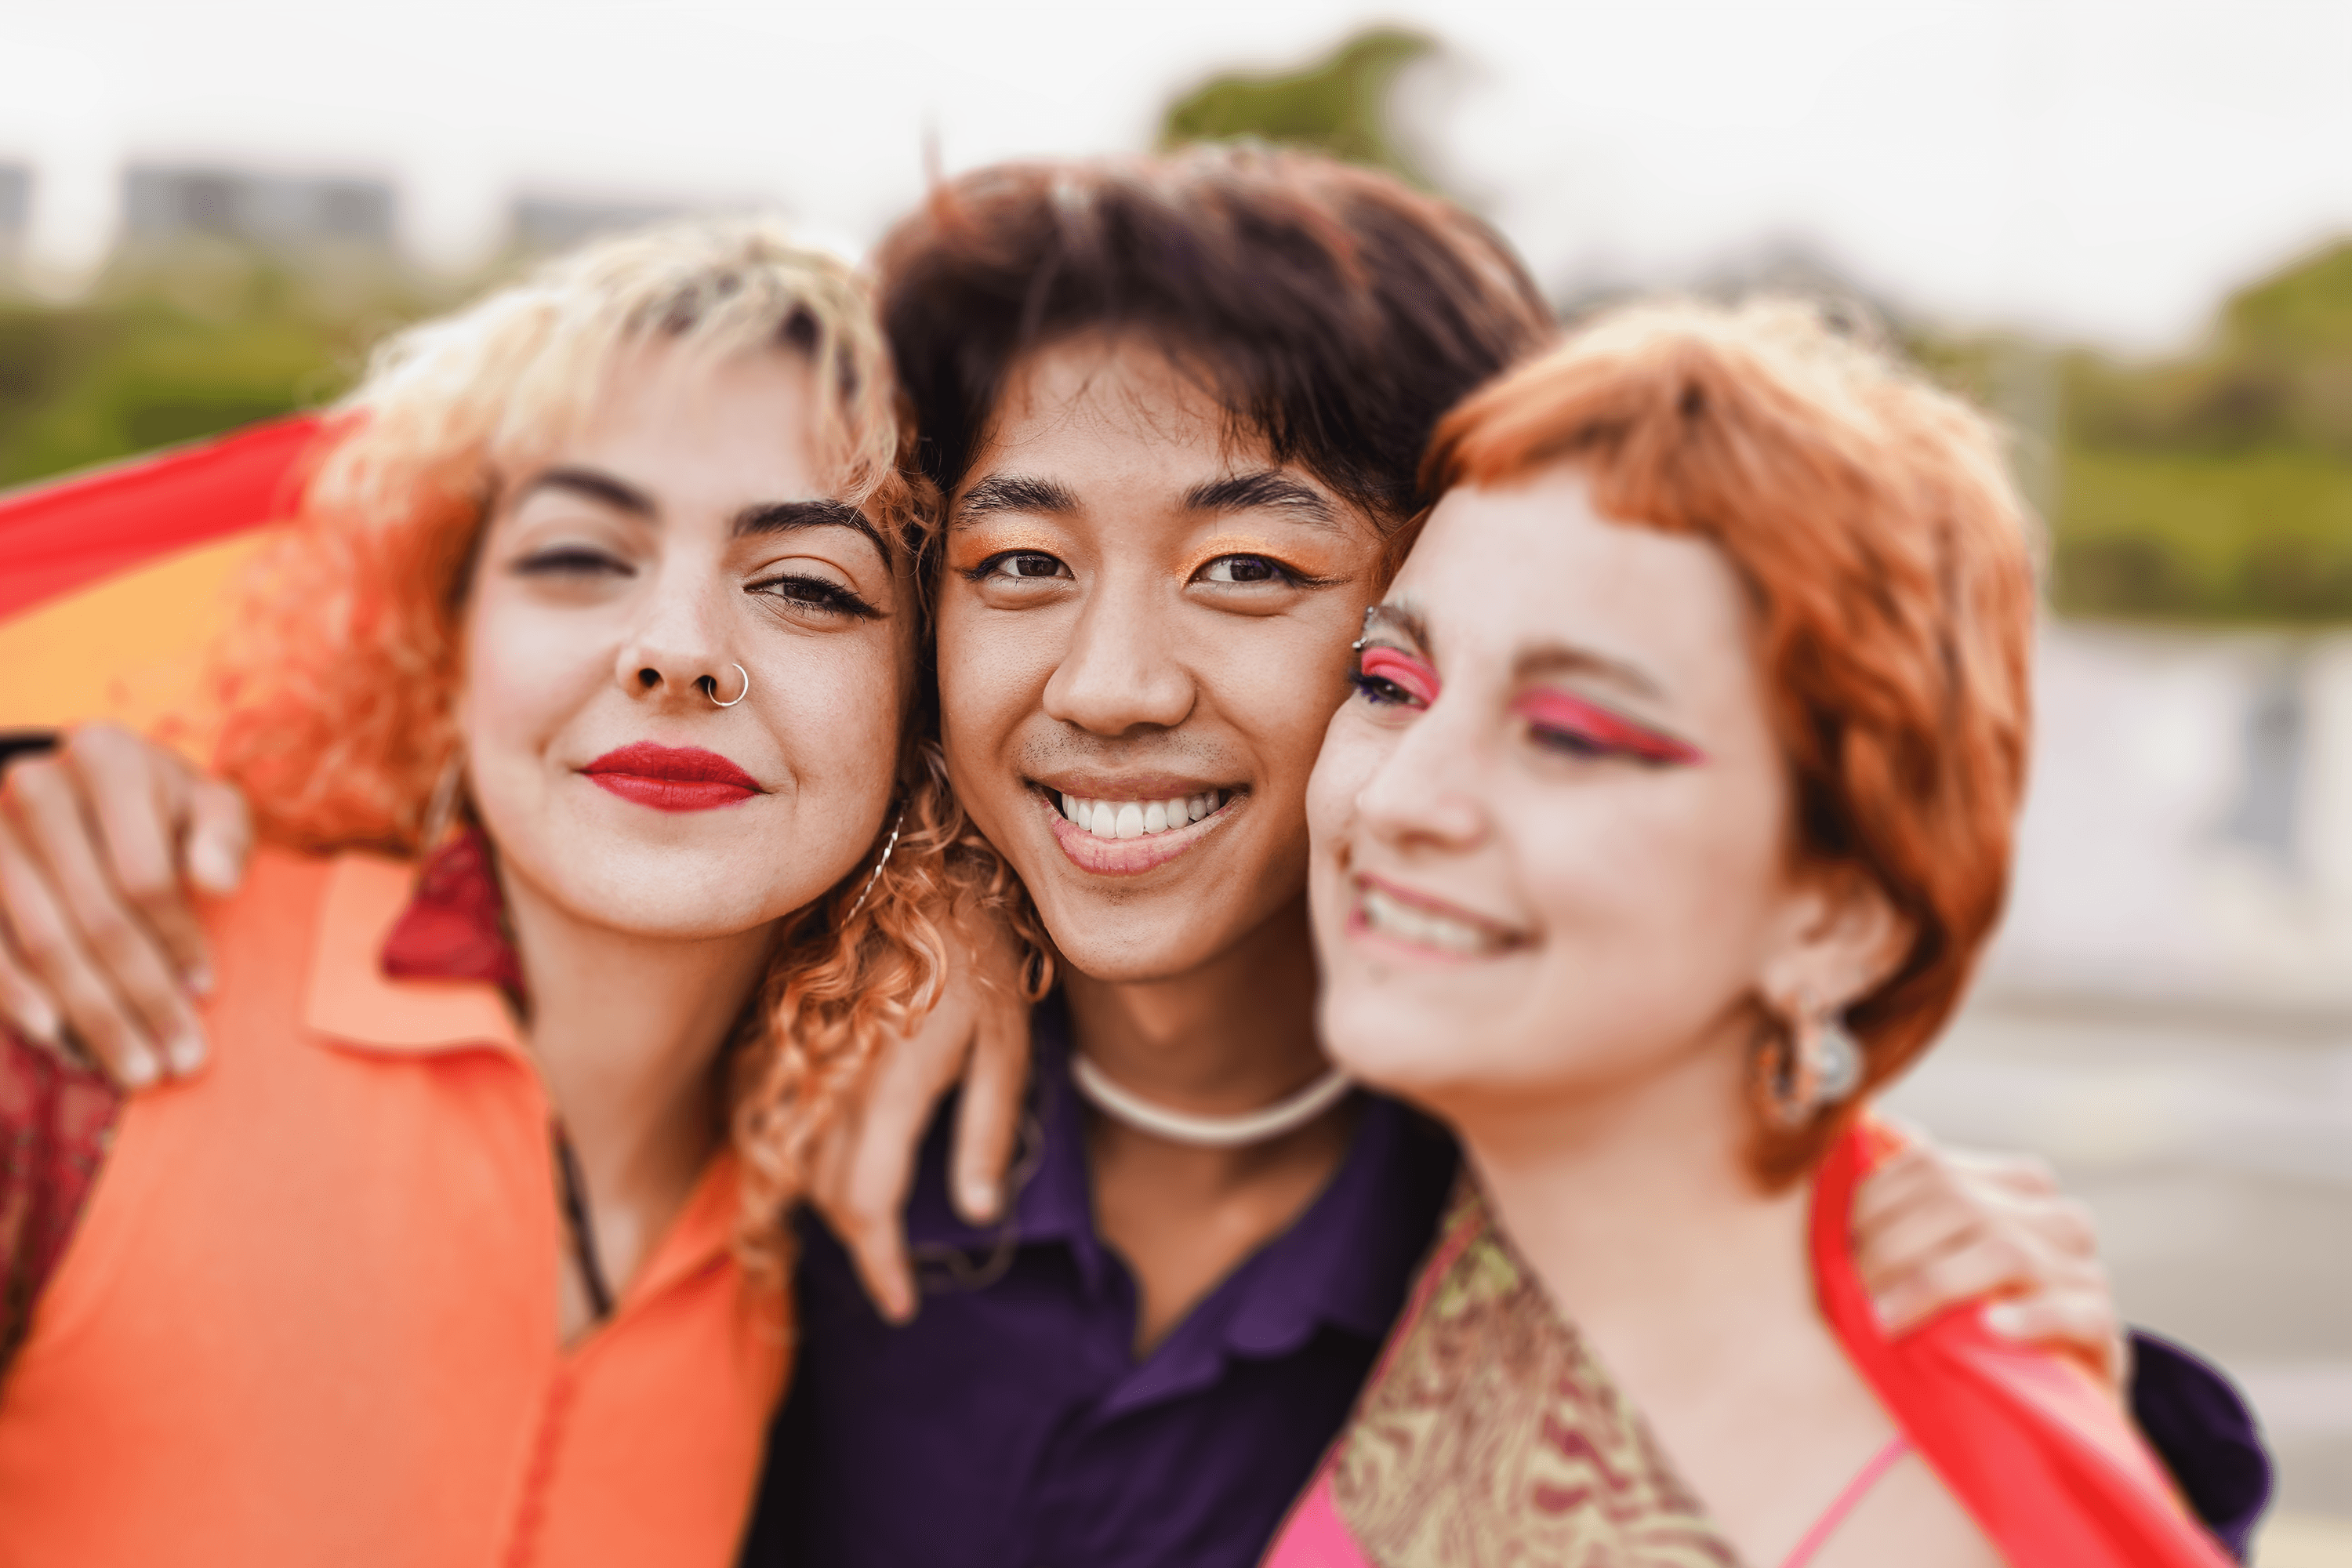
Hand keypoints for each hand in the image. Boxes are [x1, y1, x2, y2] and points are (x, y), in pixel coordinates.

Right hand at [0, 723, 251, 1087]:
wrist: (83, 782)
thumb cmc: (163, 805)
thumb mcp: (208, 803)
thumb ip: (223, 837)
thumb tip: (217, 883)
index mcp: (107, 761)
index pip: (144, 875)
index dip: (176, 940)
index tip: (206, 992)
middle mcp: (36, 789)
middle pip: (94, 917)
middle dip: (140, 999)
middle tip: (176, 1060)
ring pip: (43, 942)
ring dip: (90, 1015)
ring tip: (133, 1069)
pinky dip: (18, 998)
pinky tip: (56, 1038)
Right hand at [803, 907, 1032, 1322]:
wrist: (916, 867)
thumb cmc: (977, 954)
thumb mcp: (1008, 1044)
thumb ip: (988, 1130)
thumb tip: (977, 1212)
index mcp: (891, 1094)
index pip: (868, 1208)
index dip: (881, 1266)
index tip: (901, 1305)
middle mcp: (836, 1085)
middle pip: (828, 1195)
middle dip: (861, 1240)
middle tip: (895, 1266)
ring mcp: (805, 1060)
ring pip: (799, 1162)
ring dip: (831, 1203)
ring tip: (870, 1220)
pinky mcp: (788, 1038)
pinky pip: (777, 1117)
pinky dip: (799, 1155)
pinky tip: (827, 1160)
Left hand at [1852, 1132, 2128, 1397]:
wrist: (2044, 1391)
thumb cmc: (1971, 1312)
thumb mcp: (1938, 1254)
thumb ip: (1907, 1202)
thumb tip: (1866, 1130)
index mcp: (2016, 1184)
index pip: (1929, 1167)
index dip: (1871, 1204)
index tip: (1834, 1244)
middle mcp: (2056, 1218)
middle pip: (1958, 1204)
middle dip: (1890, 1248)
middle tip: (1852, 1293)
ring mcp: (2083, 1272)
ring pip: (2005, 1250)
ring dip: (1933, 1283)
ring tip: (1888, 1320)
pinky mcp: (2101, 1329)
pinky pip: (2077, 1313)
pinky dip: (2031, 1318)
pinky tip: (1991, 1328)